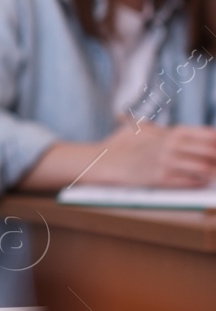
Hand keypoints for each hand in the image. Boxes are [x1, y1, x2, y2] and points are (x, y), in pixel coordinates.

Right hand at [92, 121, 215, 187]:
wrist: (105, 161)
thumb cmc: (125, 145)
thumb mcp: (146, 128)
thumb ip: (168, 130)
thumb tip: (195, 133)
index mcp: (172, 132)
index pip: (209, 135)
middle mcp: (171, 145)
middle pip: (211, 151)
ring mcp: (166, 161)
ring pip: (204, 168)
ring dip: (213, 173)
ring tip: (214, 174)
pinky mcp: (160, 178)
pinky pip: (189, 182)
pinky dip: (199, 182)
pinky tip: (201, 182)